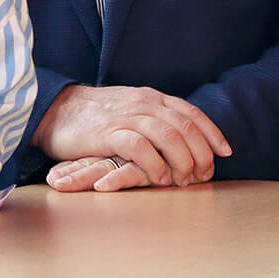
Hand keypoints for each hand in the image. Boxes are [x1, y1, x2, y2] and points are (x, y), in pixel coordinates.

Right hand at [35, 85, 231, 187]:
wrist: (54, 110)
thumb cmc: (92, 116)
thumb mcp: (128, 109)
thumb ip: (152, 118)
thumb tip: (181, 138)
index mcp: (150, 97)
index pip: (190, 113)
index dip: (211, 132)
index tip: (225, 152)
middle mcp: (142, 103)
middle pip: (185, 127)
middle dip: (200, 154)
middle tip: (202, 176)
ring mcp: (126, 116)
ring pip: (168, 135)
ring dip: (182, 161)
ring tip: (183, 180)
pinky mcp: (108, 133)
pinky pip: (141, 147)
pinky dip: (156, 164)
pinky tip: (159, 178)